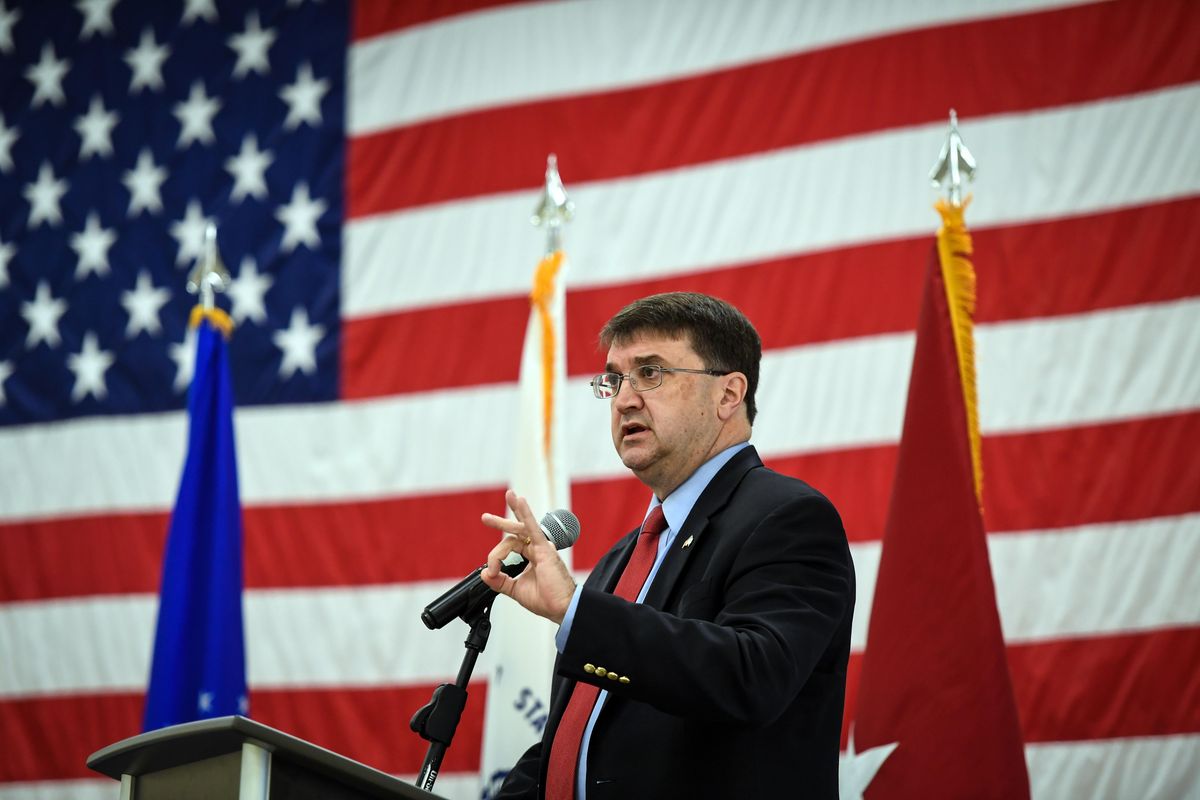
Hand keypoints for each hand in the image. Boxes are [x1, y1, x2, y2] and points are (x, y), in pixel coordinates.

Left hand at [480, 490, 576, 623]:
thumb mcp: (516, 590)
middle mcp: (537, 549)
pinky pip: (533, 528)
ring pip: (521, 529)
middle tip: (485, 518)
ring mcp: (541, 548)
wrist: (561, 608)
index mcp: (531, 557)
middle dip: (500, 523)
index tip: (492, 572)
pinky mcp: (544, 549)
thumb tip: (485, 573)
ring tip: (495, 510)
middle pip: (516, 532)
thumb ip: (500, 581)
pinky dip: (526, 514)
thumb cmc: (547, 599)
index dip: (496, 558)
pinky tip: (520, 502)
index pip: (510, 547)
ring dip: (507, 519)